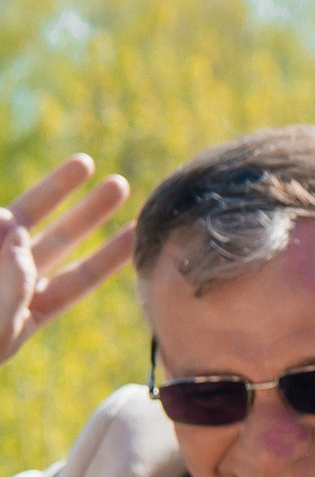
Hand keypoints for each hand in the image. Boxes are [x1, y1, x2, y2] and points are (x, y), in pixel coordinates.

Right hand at [1, 155, 135, 366]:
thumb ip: (12, 286)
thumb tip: (18, 231)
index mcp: (25, 313)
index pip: (77, 280)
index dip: (108, 255)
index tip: (139, 231)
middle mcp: (6, 284)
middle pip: (57, 242)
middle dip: (88, 213)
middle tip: (121, 184)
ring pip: (23, 221)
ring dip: (54, 190)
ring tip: (86, 163)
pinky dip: (3, 216)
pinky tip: (17, 208)